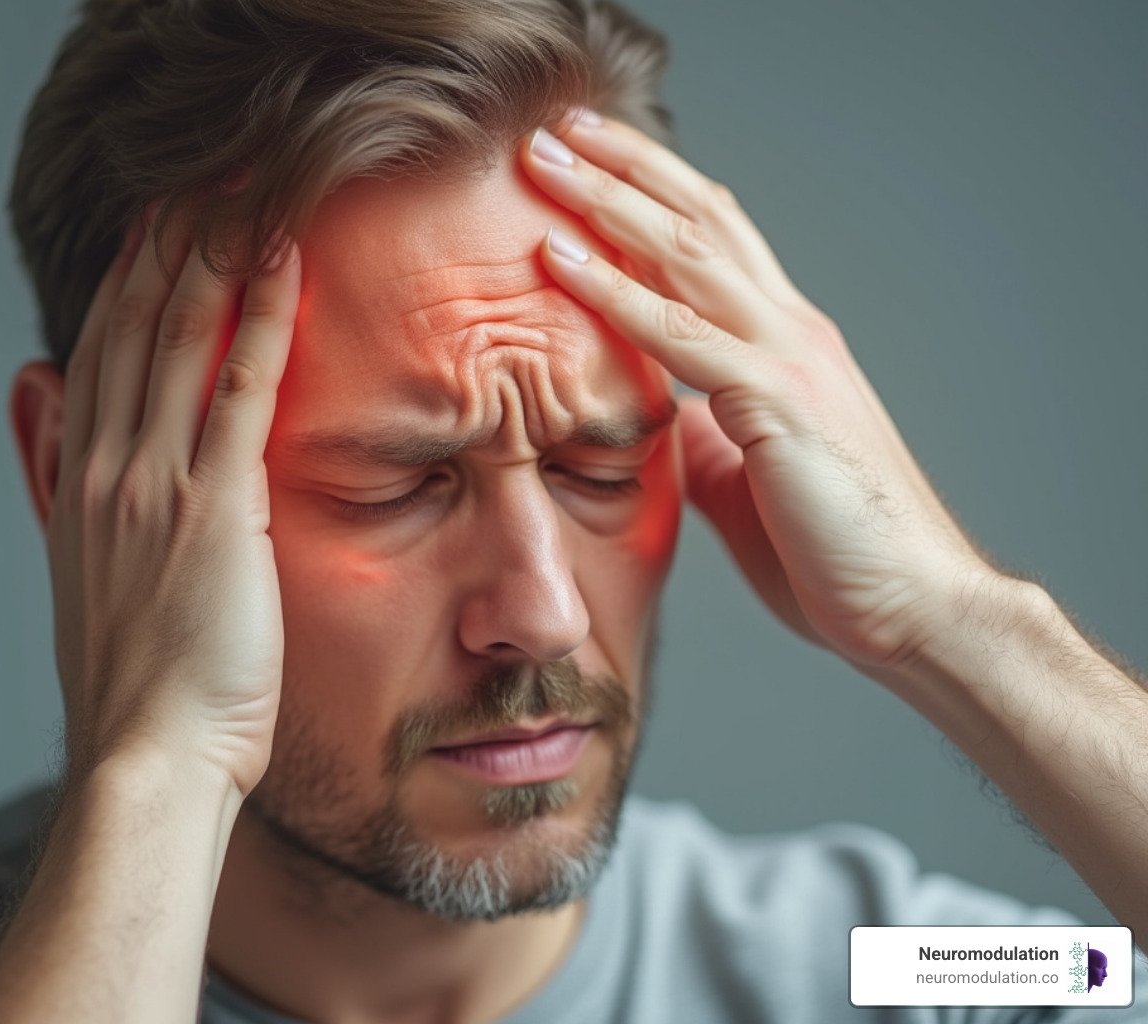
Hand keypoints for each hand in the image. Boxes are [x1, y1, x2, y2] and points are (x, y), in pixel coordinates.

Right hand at [45, 214, 300, 792]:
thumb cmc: (135, 688)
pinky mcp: (214, 508)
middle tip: (197, 177)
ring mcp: (155, 484)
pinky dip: (262, 320)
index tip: (150, 227)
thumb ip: (66, 491)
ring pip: (179, 340)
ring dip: (211, 255)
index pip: (97, 356)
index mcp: (80, 487)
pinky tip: (284, 264)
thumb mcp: (82, 580)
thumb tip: (43, 418)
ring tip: (239, 189)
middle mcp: (107, 470)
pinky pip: (241, 390)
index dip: (123, 283)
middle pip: (132, 328)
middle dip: (164, 245)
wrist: (147, 755)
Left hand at [520, 113, 993, 670]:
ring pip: (689, 251)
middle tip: (556, 128)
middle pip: (701, 218)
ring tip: (545, 160)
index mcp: (783, 344)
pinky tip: (562, 260)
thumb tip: (666, 424)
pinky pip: (681, 333)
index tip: (591, 162)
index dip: (654, 193)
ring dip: (609, 200)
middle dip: (625, 166)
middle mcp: (789, 330)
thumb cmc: (833, 550)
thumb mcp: (746, 479)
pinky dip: (616, 292)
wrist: (912, 605)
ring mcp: (786, 357)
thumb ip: (707, 437)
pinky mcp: (777, 400)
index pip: (716, 241)